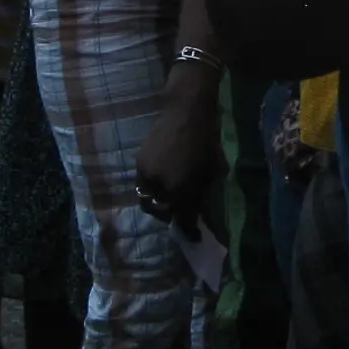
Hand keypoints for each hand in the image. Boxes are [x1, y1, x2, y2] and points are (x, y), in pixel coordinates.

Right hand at [133, 61, 222, 226]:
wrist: (186, 110)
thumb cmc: (206, 139)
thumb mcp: (210, 171)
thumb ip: (200, 194)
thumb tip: (197, 211)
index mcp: (181, 189)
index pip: (182, 219)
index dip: (188, 230)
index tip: (193, 237)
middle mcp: (160, 185)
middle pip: (160, 211)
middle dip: (170, 215)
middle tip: (179, 213)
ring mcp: (147, 173)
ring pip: (147, 198)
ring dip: (157, 202)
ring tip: (167, 198)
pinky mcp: (139, 162)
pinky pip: (143, 183)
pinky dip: (151, 187)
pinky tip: (161, 182)